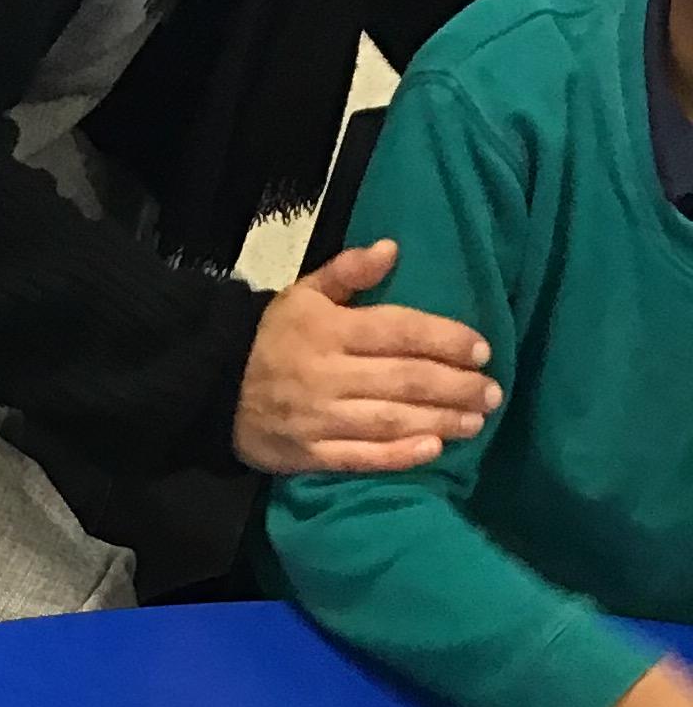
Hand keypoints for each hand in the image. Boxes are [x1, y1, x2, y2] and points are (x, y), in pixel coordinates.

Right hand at [233, 241, 501, 475]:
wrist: (214, 389)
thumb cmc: (271, 338)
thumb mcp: (304, 293)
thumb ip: (348, 271)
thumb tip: (391, 249)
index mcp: (331, 330)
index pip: (399, 331)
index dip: (445, 340)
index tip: (481, 349)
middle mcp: (329, 374)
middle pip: (404, 379)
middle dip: (455, 386)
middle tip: (492, 392)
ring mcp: (319, 418)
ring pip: (390, 420)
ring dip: (440, 421)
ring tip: (476, 421)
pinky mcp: (309, 454)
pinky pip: (360, 457)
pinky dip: (398, 455)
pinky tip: (432, 450)